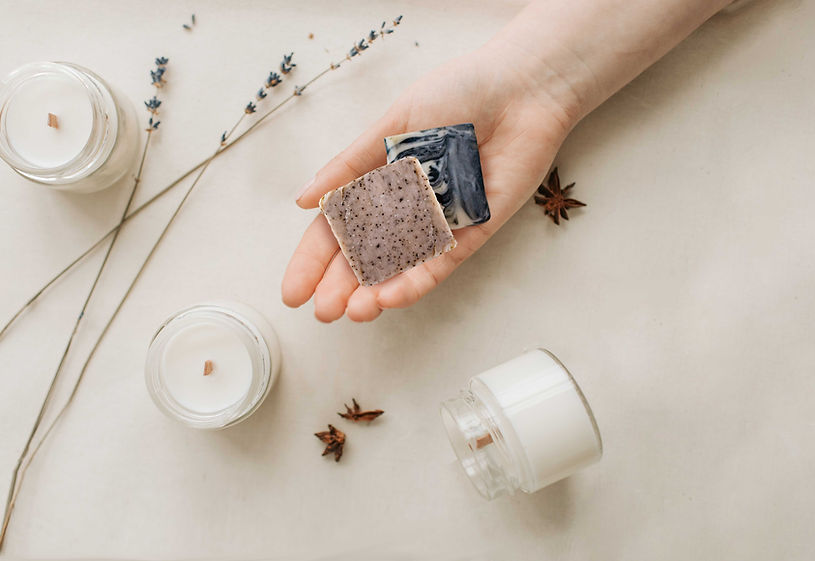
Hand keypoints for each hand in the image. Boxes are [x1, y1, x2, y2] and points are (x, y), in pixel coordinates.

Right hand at [283, 44, 579, 321]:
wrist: (521, 86)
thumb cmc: (458, 92)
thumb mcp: (392, 125)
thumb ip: (350, 165)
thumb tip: (303, 201)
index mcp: (381, 179)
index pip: (339, 228)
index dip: (314, 260)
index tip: (293, 291)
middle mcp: (407, 206)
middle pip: (366, 255)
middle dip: (341, 285)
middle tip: (321, 312)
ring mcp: (440, 222)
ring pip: (401, 267)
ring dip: (376, 292)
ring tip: (352, 313)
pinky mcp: (474, 230)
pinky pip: (442, 263)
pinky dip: (416, 281)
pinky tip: (390, 296)